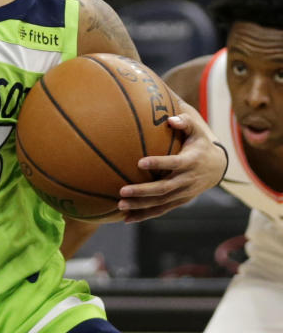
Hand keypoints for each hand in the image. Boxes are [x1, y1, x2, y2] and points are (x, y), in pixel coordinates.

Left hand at [116, 103, 226, 222]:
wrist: (217, 167)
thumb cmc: (199, 144)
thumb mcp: (197, 131)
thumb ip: (185, 122)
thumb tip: (171, 119)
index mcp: (190, 162)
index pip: (174, 164)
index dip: (158, 163)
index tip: (140, 162)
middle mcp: (187, 180)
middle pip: (163, 189)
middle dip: (142, 191)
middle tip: (122, 191)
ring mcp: (183, 193)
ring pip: (160, 203)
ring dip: (140, 206)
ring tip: (120, 205)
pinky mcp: (179, 201)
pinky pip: (161, 210)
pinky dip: (144, 215)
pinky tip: (126, 218)